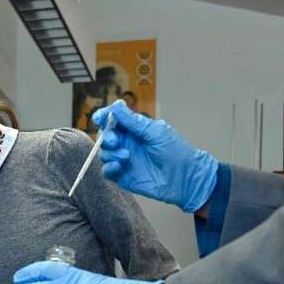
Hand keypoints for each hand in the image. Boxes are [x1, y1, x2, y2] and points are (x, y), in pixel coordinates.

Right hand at [91, 101, 218, 211]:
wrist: (185, 178)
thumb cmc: (176, 151)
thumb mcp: (155, 132)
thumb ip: (133, 122)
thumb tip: (116, 105)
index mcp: (134, 130)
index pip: (113, 120)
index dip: (104, 117)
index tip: (99, 118)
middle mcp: (127, 143)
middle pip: (104, 136)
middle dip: (106, 137)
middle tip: (115, 141)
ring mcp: (124, 160)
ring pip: (104, 153)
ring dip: (110, 153)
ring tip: (127, 157)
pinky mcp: (123, 176)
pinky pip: (107, 171)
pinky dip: (109, 167)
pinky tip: (119, 167)